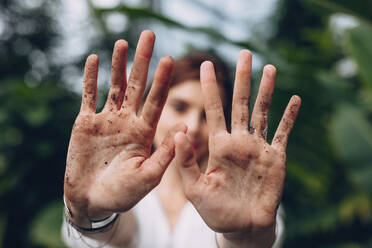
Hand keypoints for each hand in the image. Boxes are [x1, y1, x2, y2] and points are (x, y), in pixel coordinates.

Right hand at [64, 30, 185, 225]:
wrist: (92, 201)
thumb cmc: (122, 194)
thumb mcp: (148, 176)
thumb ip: (166, 154)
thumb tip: (186, 127)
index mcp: (144, 133)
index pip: (156, 101)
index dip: (162, 81)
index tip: (169, 59)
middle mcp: (127, 121)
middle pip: (136, 85)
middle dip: (142, 61)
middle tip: (149, 35)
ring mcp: (107, 120)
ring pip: (113, 86)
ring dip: (118, 64)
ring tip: (123, 42)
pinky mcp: (85, 123)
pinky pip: (88, 96)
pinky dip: (90, 78)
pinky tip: (95, 59)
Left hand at [174, 50, 299, 241]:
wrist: (242, 227)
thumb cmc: (216, 211)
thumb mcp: (195, 188)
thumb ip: (186, 162)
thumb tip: (177, 133)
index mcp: (219, 145)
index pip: (214, 109)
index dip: (211, 87)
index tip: (206, 65)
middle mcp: (239, 140)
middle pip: (241, 103)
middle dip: (242, 78)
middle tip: (244, 53)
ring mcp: (258, 147)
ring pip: (263, 112)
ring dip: (266, 90)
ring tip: (269, 68)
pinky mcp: (276, 157)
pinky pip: (283, 133)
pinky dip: (289, 117)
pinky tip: (295, 99)